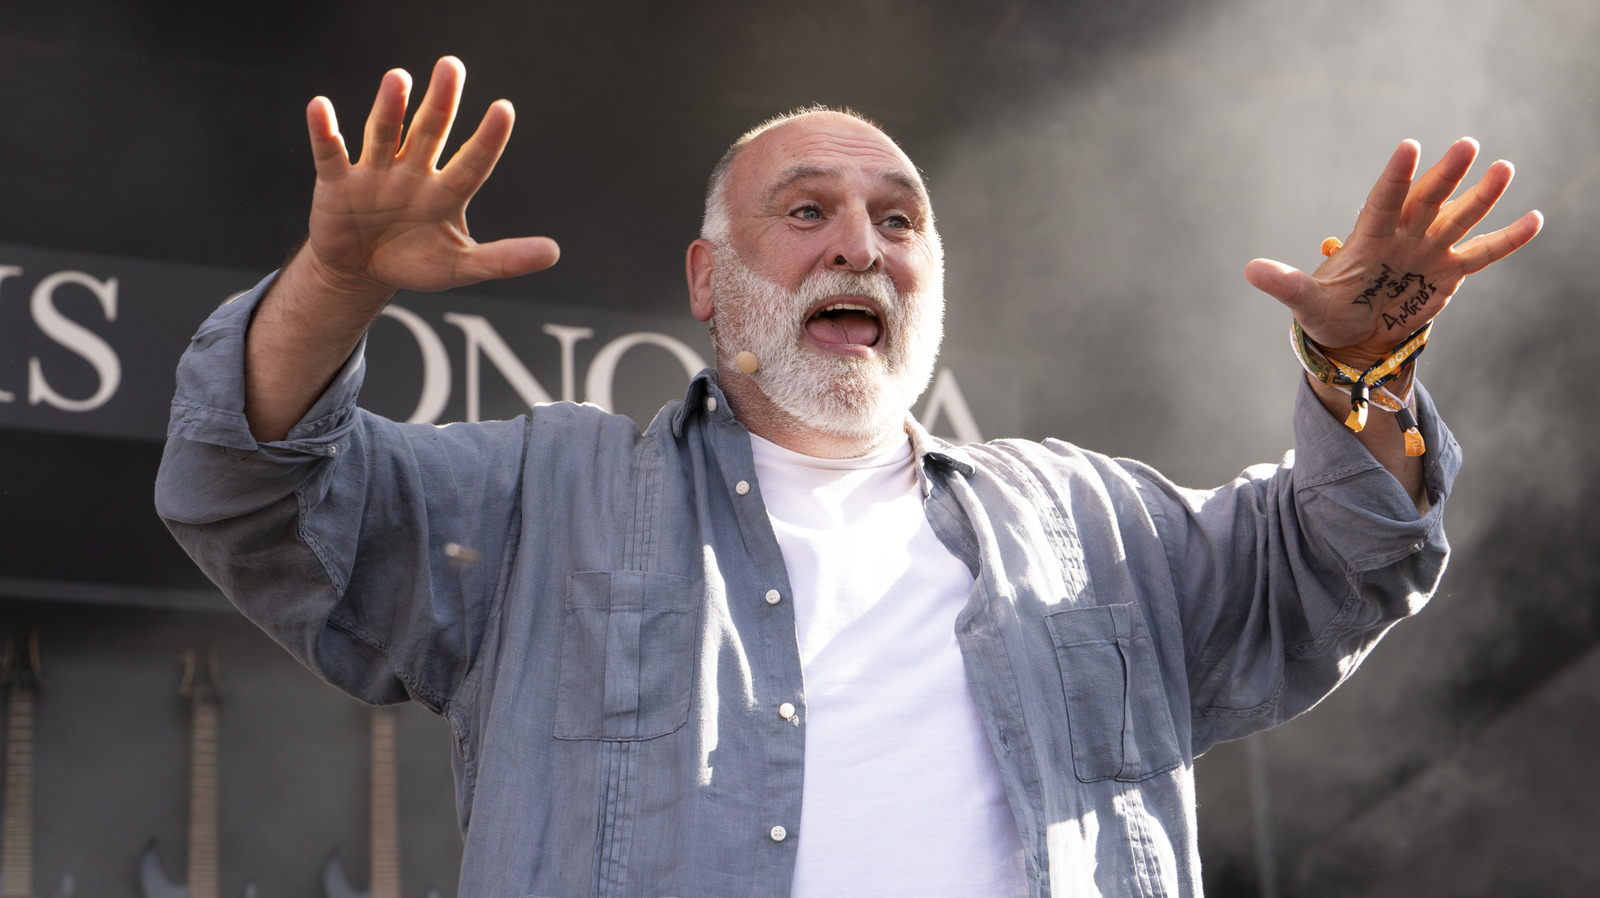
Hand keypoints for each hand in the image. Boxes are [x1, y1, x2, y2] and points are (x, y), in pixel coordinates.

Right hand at [300, 56, 558, 301]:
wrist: (361, 272)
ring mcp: (376, 174)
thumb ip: (505, 259)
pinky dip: (325, 131)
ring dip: (391, 107)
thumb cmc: (415, 261)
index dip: (487, 139)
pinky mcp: (338, 182)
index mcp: (447, 192)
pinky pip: (332, 153)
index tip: (504, 109)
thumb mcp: (462, 266)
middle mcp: (413, 173)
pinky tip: (320, 107)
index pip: (473, 162)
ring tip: (398, 78)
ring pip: (385, 134)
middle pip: (430, 132)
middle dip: (441, 101)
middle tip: (452, 66)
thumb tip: (554, 252)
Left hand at [1244, 138, 1541, 368]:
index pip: (1383, 201)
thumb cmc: (1327, 312)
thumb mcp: (1305, 302)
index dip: (1397, 176)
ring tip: (1503, 167)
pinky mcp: (1449, 272)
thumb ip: (1284, 283)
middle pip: (1427, 200)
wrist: (1353, 335)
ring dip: (1481, 195)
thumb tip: (1248, 270)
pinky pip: (1483, 253)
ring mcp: (1428, 250)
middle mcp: (1403, 236)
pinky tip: (1535, 219)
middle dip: (1446, 175)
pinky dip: (1507, 239)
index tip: (1409, 147)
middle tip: (1467, 146)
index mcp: (1368, 237)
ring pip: (1459, 217)